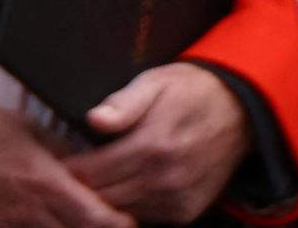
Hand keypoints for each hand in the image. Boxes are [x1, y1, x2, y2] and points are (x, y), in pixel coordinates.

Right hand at [0, 87, 136, 227]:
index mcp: (45, 186)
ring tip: (73, 219)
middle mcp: (27, 220)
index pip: (102, 222)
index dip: (122, 223)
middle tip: (109, 219)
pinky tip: (39, 223)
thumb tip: (94, 160)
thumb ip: (65, 150)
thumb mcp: (27, 128)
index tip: (130, 216)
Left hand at [67, 63, 251, 223]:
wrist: (240, 110)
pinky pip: (145, 216)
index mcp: (152, 145)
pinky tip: (126, 186)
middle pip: (102, 197)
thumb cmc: (191, 91)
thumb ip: (124, 102)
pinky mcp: (186, 210)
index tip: (57, 161)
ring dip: (106, 198)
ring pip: (121, 211)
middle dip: (82, 187)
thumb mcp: (157, 81)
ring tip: (96, 179)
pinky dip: (131, 205)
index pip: (91, 173)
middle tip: (69, 174)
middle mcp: (165, 178)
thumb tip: (94, 119)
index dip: (69, 169)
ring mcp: (177, 198)